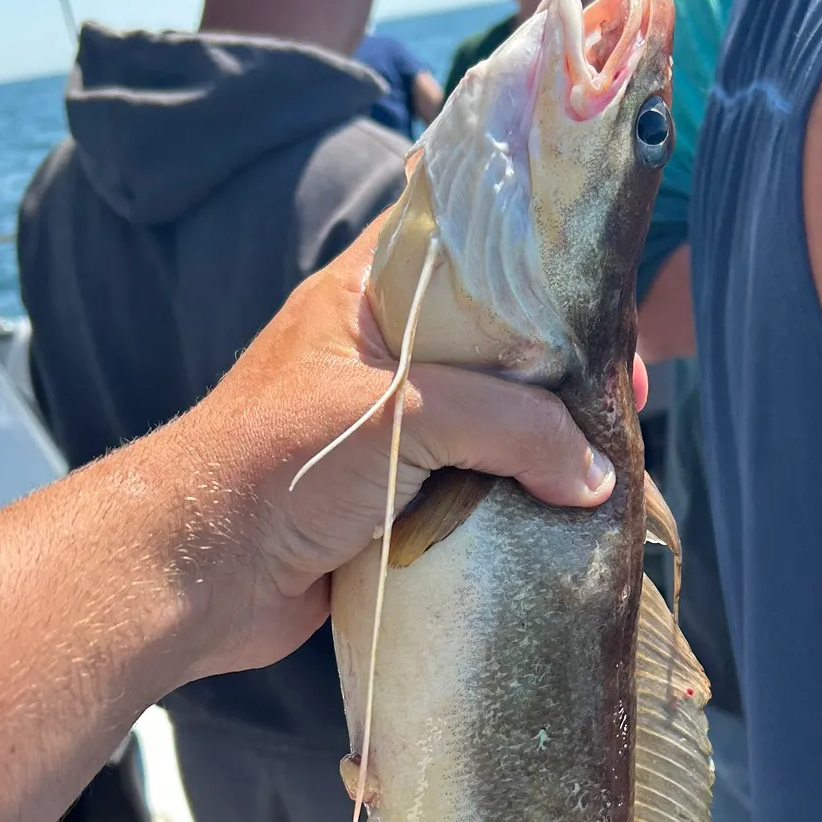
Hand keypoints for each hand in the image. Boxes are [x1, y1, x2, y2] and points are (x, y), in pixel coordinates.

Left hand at [154, 217, 648, 677]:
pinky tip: (566, 513)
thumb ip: (509, 429)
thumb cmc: (275, 465)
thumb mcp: (401, 415)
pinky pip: (472, 492)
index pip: (462, 244)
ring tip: (610, 459)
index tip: (601, 296)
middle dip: (560, 368)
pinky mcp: (392, 505)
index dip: (534, 259)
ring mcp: (386, 434)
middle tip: (625, 393)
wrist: (196, 577)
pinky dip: (516, 502)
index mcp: (365, 299)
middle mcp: (379, 359)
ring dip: (543, 445)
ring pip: (489, 425)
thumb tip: (597, 474)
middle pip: (493, 344)